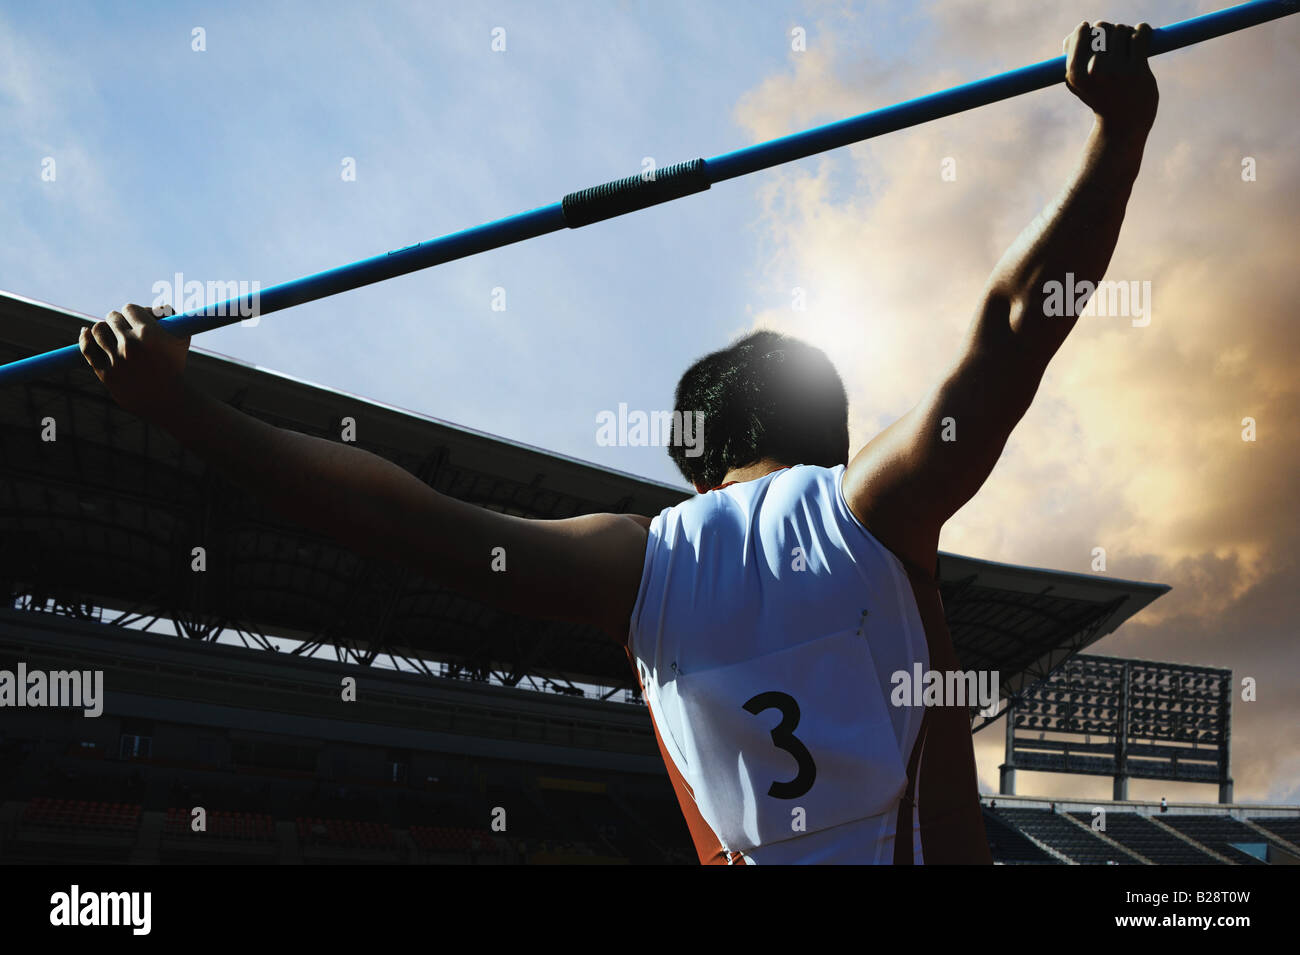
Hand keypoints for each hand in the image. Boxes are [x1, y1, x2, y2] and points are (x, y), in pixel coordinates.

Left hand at [78, 303, 191, 418]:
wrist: (169, 401)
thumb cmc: (176, 366)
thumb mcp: (181, 339)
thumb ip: (171, 316)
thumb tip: (155, 306)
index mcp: (149, 334)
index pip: (129, 308)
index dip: (132, 313)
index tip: (134, 319)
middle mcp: (131, 345)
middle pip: (112, 317)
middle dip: (118, 321)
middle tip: (123, 329)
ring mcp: (117, 360)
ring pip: (98, 330)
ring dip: (104, 329)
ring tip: (111, 335)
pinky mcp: (106, 373)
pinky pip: (87, 348)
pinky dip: (85, 337)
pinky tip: (86, 333)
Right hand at [1064, 21, 1157, 134]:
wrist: (1124, 125)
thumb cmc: (1101, 99)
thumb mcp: (1079, 83)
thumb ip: (1073, 59)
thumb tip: (1076, 32)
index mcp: (1075, 75)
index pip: (1081, 32)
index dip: (1087, 29)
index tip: (1090, 31)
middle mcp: (1094, 71)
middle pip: (1102, 28)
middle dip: (1109, 30)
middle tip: (1112, 41)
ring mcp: (1117, 71)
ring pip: (1122, 30)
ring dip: (1127, 32)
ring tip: (1128, 45)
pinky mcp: (1137, 70)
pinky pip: (1140, 35)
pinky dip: (1143, 30)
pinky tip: (1142, 35)